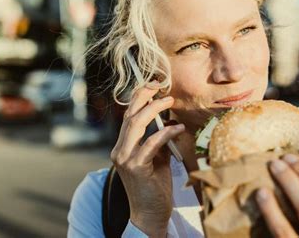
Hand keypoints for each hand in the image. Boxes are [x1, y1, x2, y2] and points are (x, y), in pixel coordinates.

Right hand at [110, 81, 184, 236]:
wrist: (149, 213)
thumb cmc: (154, 186)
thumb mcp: (157, 157)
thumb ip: (159, 140)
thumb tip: (170, 122)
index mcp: (122, 146)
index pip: (128, 116)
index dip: (138, 97)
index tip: (153, 85)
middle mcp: (119, 150)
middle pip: (130, 115)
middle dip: (144, 97)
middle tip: (160, 87)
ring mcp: (125, 158)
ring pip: (136, 125)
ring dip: (154, 110)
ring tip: (169, 101)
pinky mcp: (135, 167)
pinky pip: (151, 144)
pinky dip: (166, 133)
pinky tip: (178, 129)